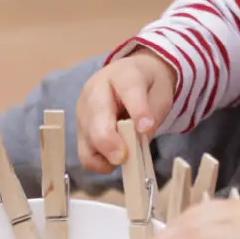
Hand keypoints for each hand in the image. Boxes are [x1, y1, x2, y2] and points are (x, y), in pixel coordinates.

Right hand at [76, 48, 175, 172]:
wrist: (128, 78)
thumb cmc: (146, 86)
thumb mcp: (159, 94)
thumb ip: (153, 114)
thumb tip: (141, 135)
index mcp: (122, 76)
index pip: (129, 91)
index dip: (137, 111)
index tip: (145, 128)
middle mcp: (95, 91)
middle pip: (96, 118)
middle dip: (108, 141)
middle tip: (123, 157)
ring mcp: (83, 112)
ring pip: (87, 140)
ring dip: (104, 156)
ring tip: (124, 157)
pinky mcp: (80, 131)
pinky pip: (85, 154)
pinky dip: (99, 162)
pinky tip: (114, 159)